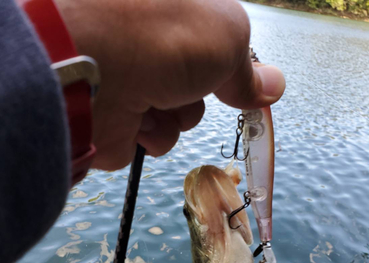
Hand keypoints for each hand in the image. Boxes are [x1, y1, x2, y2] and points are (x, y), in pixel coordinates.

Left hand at [56, 0, 284, 170]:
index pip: (206, 41)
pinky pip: (152, 138)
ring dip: (178, 116)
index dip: (224, 59)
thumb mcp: (227, 37)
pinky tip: (140, 120)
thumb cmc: (165, 37)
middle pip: (193, 81)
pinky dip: (154, 135)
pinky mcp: (114, 120)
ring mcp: (127, 82)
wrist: (97, 71)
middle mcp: (146, 46)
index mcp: (167, 16)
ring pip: (176, 115)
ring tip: (160, 101)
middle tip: (190, 83)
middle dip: (200, 90)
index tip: (237, 77)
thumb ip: (248, 67)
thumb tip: (273, 87)